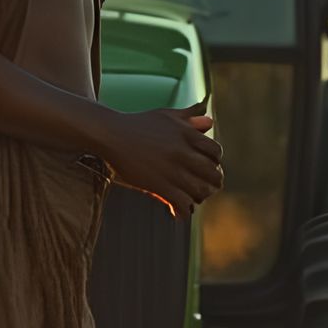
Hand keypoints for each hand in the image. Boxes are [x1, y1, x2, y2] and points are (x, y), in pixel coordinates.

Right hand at [99, 102, 223, 217]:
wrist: (111, 135)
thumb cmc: (138, 124)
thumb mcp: (166, 116)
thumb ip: (189, 118)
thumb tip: (209, 121)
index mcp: (187, 134)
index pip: (216, 152)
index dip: (215, 161)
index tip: (208, 166)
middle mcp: (183, 152)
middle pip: (212, 173)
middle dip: (213, 182)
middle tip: (206, 187)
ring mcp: (171, 170)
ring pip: (200, 191)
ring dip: (200, 197)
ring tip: (193, 199)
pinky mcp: (159, 185)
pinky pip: (182, 203)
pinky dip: (184, 210)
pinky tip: (179, 211)